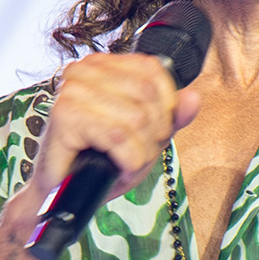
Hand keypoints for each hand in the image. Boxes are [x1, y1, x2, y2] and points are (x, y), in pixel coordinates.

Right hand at [26, 45, 202, 215]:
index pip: (153, 70)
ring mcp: (72, 90)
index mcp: (102, 65)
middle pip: (147, 95)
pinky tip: (119, 169)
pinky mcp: (65, 115)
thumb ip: (171, 116)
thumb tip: (193, 97)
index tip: (153, 132)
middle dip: (153, 134)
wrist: (64, 194)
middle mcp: (84, 70)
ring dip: (140, 153)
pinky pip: (118, 136)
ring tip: (126, 164)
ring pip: (136, 118)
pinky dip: (128, 161)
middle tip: (137, 155)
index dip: (165, 106)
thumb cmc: (100, 161)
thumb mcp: (145, 135)